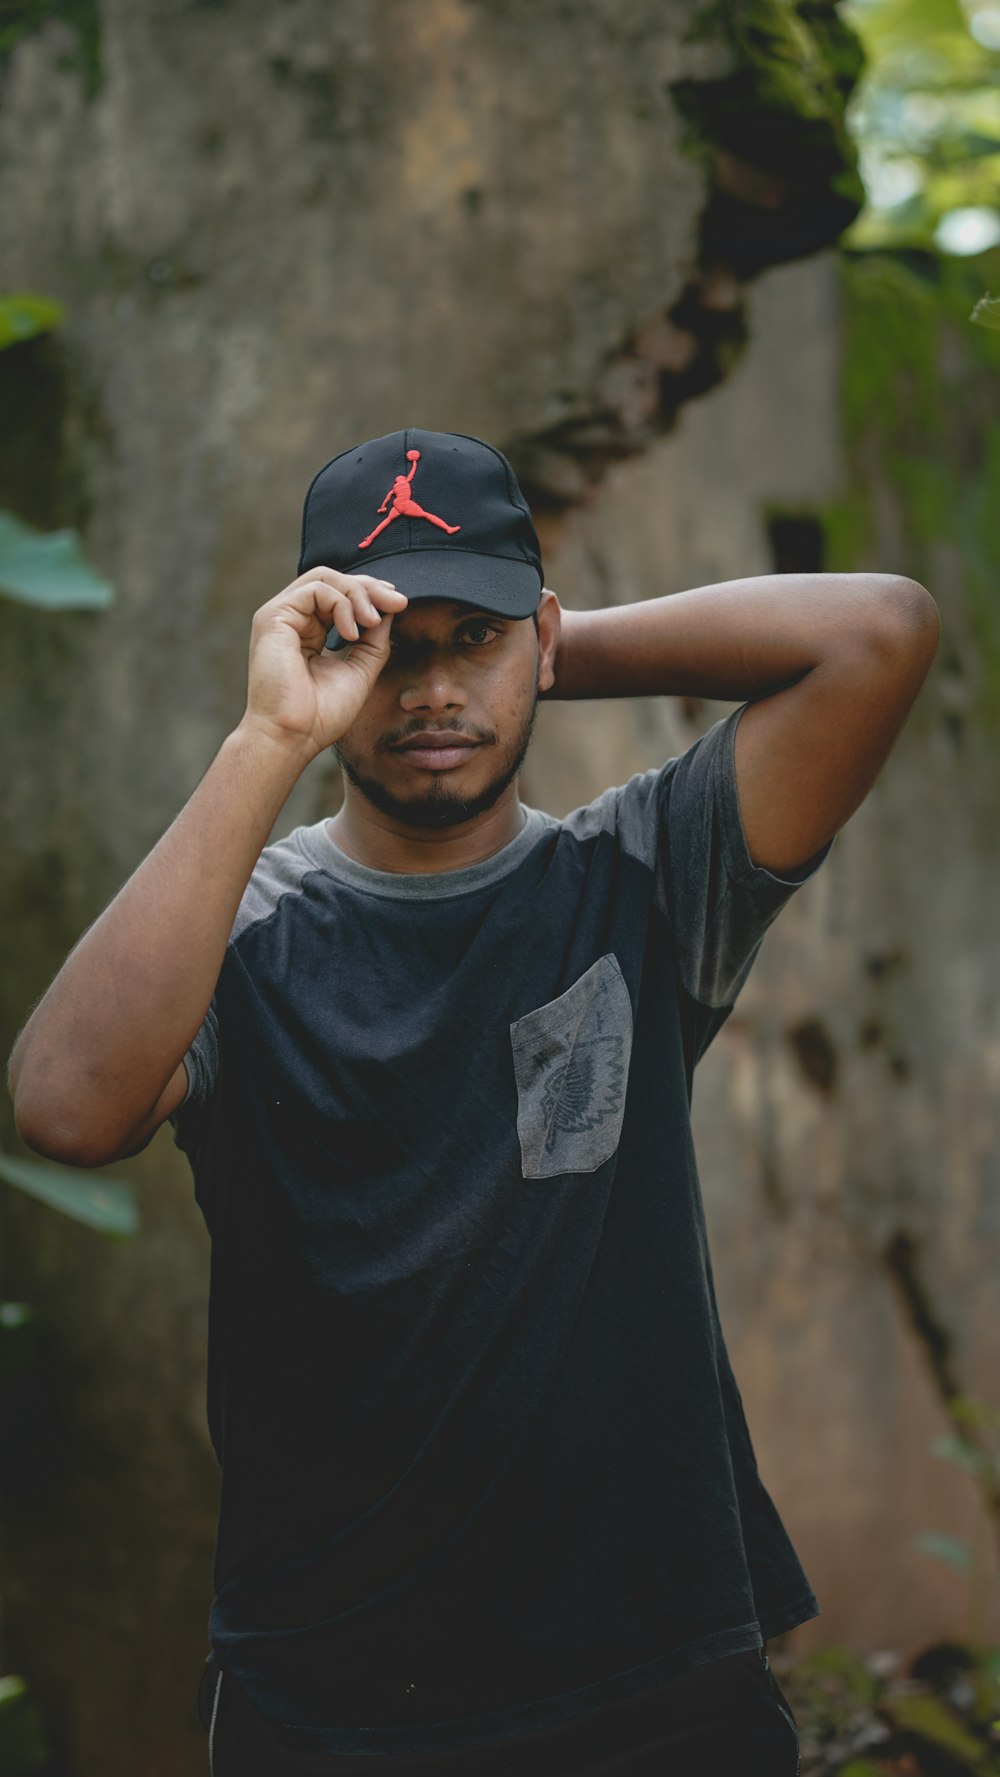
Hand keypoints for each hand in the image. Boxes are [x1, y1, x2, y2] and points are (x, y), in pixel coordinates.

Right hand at [238, 568, 407, 760]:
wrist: (293, 737)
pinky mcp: (273, 617)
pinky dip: (341, 605)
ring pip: (324, 578)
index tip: (399, 604)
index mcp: (307, 631)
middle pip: (333, 580)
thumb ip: (373, 640)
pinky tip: (351, 633)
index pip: (339, 596)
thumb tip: (389, 610)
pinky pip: (315, 590)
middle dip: (369, 587)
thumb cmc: (320, 715)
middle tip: (397, 603)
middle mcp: (291, 620)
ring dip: (358, 594)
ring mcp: (280, 616)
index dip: (370, 593)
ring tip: (372, 621)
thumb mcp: (359, 670)